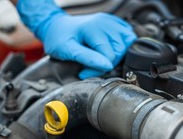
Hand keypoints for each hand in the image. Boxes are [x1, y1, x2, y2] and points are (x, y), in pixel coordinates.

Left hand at [17, 0, 136, 78]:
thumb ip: (87, 58)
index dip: (99, 69)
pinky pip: (127, 37)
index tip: (84, 72)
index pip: (109, 55)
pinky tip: (108, 52)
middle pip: (120, 51)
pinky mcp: (115, 24)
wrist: (55, 27)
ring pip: (128, 44)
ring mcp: (111, 22)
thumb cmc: (58, 39)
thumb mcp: (68, 50)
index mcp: (94, 28)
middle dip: (107, 64)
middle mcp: (106, 22)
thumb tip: (107, 66)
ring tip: (101, 60)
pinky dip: (121, 48)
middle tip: (90, 67)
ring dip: (117, 56)